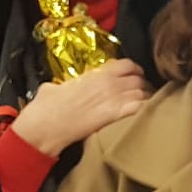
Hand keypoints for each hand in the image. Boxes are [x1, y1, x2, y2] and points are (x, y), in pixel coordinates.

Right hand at [12, 59, 149, 155]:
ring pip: (143, 93)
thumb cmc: (45, 107)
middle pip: (139, 80)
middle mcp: (108, 83)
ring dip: (146, 99)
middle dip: (143, 86)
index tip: (136, 76)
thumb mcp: (54, 86)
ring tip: (145, 106)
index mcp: (95, 74)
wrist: (45, 125)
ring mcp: (113, 99)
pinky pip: (140, 108)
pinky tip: (144, 116)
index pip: (127, 65)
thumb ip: (66, 83)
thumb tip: (62, 86)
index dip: (134, 70)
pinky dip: (145, 110)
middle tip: (142, 94)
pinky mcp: (115, 116)